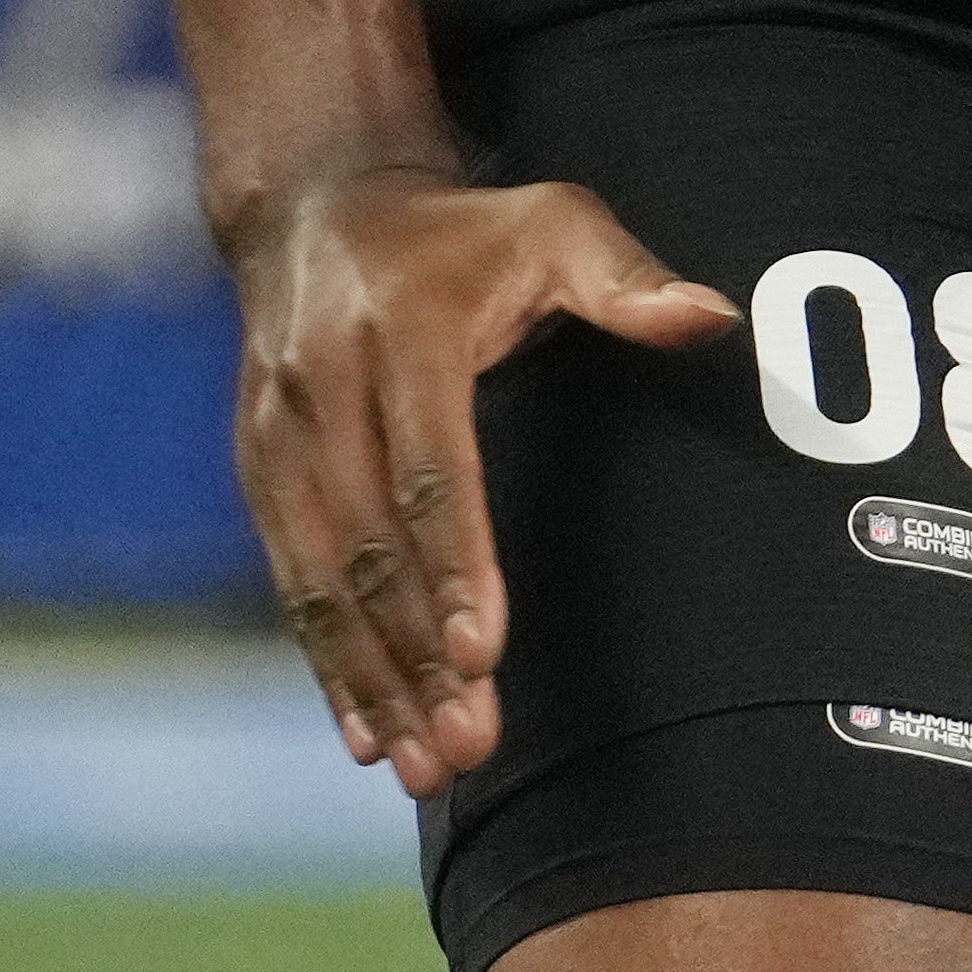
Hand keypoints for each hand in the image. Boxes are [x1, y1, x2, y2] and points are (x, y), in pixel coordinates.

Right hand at [228, 164, 731, 798]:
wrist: (320, 205)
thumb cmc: (467, 225)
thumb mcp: (555, 221)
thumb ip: (628, 278)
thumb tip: (714, 319)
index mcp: (399, 335)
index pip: (431, 469)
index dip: (457, 564)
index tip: (488, 651)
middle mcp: (323, 390)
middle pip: (370, 545)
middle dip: (416, 654)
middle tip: (468, 744)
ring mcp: (276, 436)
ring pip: (320, 580)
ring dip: (370, 679)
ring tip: (424, 766)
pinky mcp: (257, 470)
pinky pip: (290, 580)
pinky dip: (326, 660)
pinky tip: (365, 734)